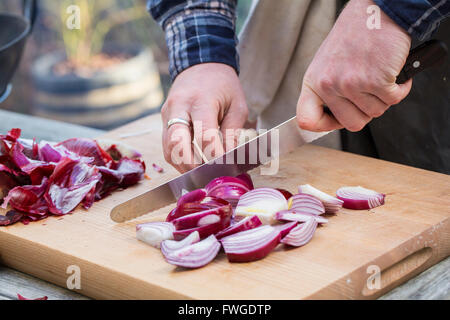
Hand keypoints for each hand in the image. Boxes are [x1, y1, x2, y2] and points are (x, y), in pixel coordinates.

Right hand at [161, 63, 247, 172]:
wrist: (201, 65)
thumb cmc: (223, 86)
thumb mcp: (237, 105)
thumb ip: (233, 132)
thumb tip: (230, 159)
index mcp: (200, 101)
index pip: (204, 136)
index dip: (214, 156)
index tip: (224, 168)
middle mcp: (178, 107)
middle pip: (177, 144)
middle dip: (190, 165)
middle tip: (205, 178)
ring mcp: (167, 113)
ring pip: (167, 148)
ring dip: (181, 165)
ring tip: (198, 175)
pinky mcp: (164, 119)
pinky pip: (166, 145)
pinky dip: (177, 158)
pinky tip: (190, 164)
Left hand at [297, 0, 411, 131]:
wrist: (375, 10)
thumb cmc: (354, 35)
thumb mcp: (328, 63)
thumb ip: (328, 90)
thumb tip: (335, 118)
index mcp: (313, 82)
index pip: (306, 119)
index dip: (323, 125)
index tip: (336, 121)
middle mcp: (328, 85)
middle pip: (351, 124)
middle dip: (365, 112)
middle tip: (369, 94)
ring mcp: (351, 84)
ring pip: (375, 113)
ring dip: (383, 98)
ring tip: (379, 76)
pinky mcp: (375, 81)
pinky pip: (393, 100)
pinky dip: (400, 89)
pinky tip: (393, 73)